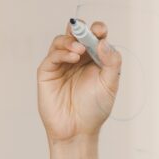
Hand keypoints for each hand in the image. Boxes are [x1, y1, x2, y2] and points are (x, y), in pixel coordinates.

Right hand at [37, 19, 121, 142]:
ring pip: (62, 41)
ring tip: (81, 49)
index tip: (101, 30)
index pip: (94, 37)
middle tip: (89, 31)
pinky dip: (63, 52)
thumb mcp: (110, 84)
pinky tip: (74, 57)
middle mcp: (76, 59)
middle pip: (76, 34)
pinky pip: (53, 55)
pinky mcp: (47, 72)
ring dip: (71, 40)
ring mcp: (61, 64)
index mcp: (93, 59)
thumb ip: (111, 62)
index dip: (97, 30)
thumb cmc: (94, 109)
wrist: (78, 130)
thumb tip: (104, 42)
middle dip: (82, 28)